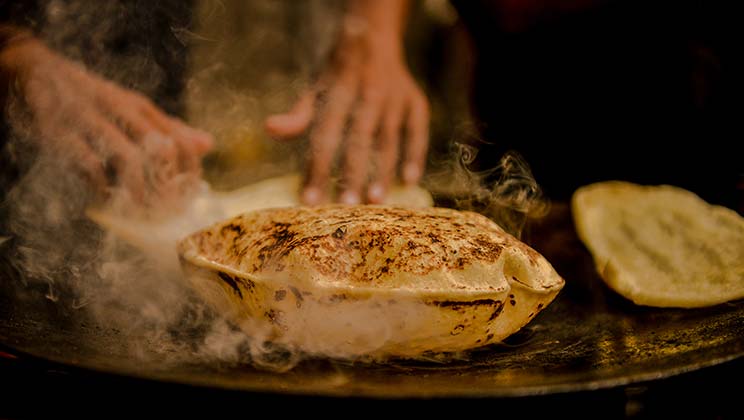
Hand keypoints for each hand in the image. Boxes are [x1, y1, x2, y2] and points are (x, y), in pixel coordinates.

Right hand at [0, 35, 212, 206]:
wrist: (34, 71)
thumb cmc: (91, 99)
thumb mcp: (132, 109)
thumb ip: (169, 128)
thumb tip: (208, 145)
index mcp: (139, 107)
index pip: (179, 140)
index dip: (189, 172)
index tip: (190, 196)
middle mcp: (119, 110)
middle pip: (159, 149)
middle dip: (168, 185)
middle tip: (169, 210)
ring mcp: (90, 119)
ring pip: (127, 156)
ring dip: (138, 189)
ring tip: (141, 210)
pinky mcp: (59, 131)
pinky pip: (86, 162)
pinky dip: (99, 184)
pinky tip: (104, 197)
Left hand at [265, 19, 428, 204]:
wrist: (374, 37)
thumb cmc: (338, 74)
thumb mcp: (315, 88)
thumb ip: (298, 115)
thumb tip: (269, 129)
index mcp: (338, 92)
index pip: (325, 135)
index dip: (318, 167)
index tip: (310, 200)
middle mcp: (368, 95)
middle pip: (359, 140)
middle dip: (352, 174)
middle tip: (346, 207)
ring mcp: (394, 98)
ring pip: (388, 139)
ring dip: (383, 171)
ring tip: (375, 201)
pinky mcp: (415, 101)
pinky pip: (417, 130)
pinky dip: (415, 154)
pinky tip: (409, 180)